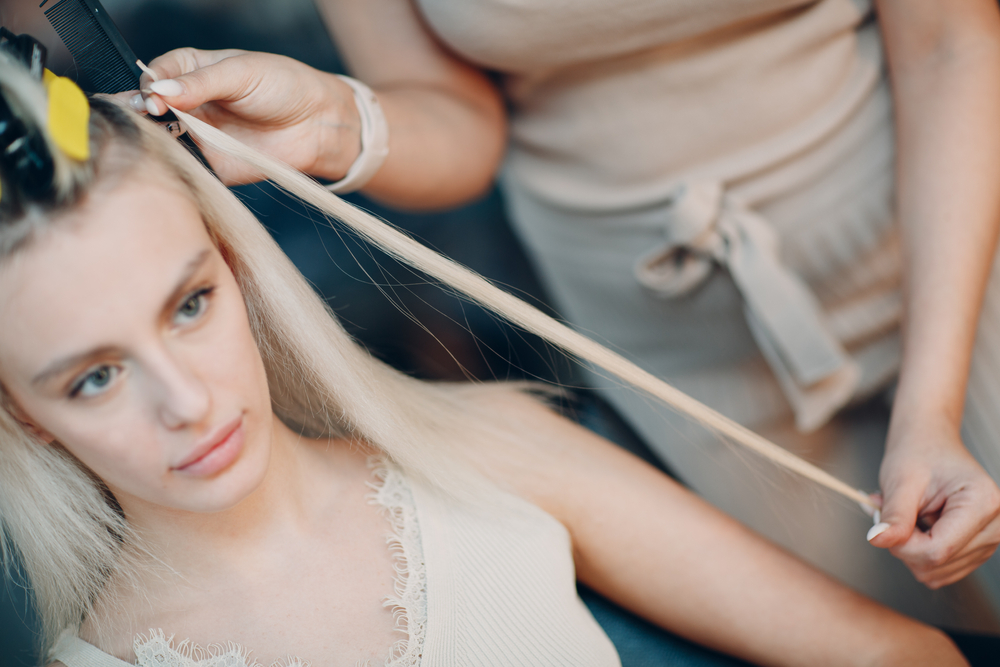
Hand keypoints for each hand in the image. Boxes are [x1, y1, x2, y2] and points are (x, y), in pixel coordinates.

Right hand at [136, 48, 360, 184]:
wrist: (318, 125)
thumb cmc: (284, 86)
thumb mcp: (242, 73)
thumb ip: (201, 83)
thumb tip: (159, 91)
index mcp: (191, 70)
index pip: (155, 75)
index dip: (151, 85)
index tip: (156, 96)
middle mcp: (188, 103)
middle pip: (148, 108)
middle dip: (141, 113)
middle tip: (149, 116)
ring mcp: (197, 135)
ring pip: (160, 140)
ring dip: (152, 141)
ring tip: (154, 139)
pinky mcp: (210, 165)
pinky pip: (184, 169)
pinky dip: (175, 168)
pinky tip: (170, 163)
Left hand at [870, 413, 999, 587]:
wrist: (930, 445)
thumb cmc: (919, 454)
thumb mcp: (901, 480)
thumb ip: (894, 515)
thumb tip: (878, 540)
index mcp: (983, 503)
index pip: (938, 550)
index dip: (902, 545)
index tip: (884, 524)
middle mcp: (994, 527)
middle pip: (936, 565)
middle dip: (904, 544)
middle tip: (895, 512)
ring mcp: (988, 542)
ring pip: (936, 572)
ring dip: (911, 548)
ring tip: (909, 514)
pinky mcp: (975, 550)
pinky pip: (939, 570)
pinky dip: (919, 551)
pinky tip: (918, 525)